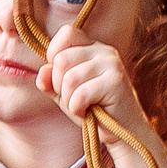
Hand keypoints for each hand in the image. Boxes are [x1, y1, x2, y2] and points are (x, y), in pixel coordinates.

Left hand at [43, 25, 166, 167]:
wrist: (124, 134)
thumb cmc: (93, 111)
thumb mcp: (65, 94)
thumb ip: (50, 82)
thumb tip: (43, 72)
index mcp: (92, 48)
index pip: (66, 33)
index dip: (54, 54)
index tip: (61, 77)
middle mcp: (104, 51)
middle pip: (61, 59)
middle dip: (59, 86)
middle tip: (74, 99)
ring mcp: (112, 64)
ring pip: (69, 78)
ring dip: (68, 100)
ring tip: (83, 107)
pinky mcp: (116, 81)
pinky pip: (80, 93)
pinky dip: (77, 109)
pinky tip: (88, 112)